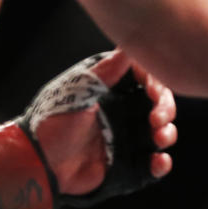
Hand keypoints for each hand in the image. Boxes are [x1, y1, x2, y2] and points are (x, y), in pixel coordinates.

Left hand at [36, 49, 176, 195]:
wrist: (40, 161)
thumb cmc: (52, 120)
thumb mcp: (78, 90)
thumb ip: (106, 70)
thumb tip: (129, 45)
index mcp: (113, 90)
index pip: (147, 80)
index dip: (157, 84)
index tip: (153, 92)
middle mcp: (124, 111)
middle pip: (161, 105)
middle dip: (166, 110)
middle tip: (157, 120)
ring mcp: (128, 138)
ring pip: (162, 132)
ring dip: (167, 134)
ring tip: (158, 139)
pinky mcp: (129, 163)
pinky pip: (153, 163)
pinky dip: (161, 163)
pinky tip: (159, 161)